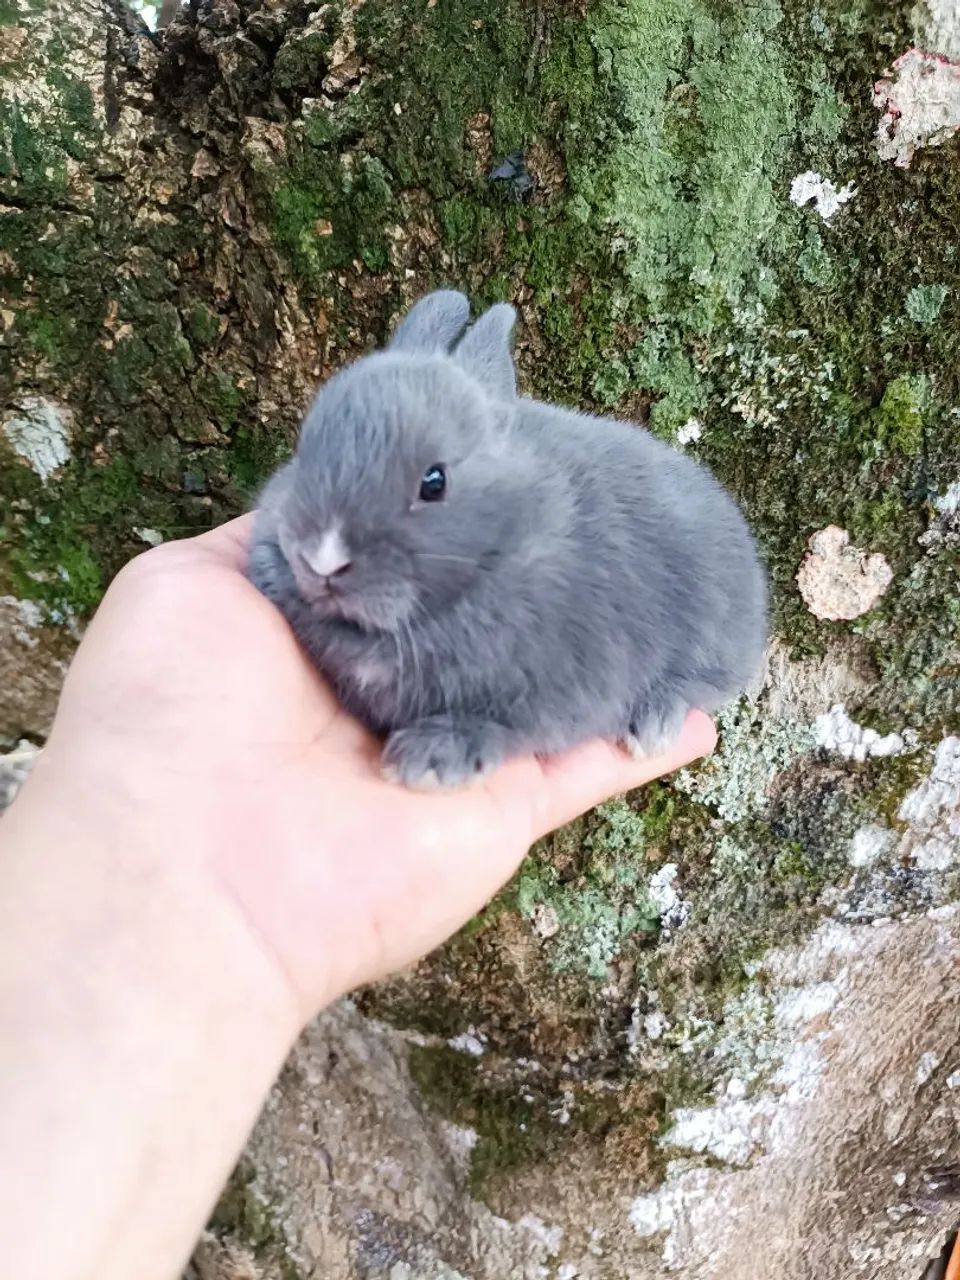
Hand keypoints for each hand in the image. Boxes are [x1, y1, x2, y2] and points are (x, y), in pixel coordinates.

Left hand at [39, 516, 715, 1018]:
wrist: (188, 867)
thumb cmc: (166, 712)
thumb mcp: (189, 586)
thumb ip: (269, 538)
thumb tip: (324, 502)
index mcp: (322, 637)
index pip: (406, 563)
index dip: (445, 510)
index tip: (500, 451)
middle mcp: (394, 690)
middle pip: (485, 621)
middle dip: (534, 572)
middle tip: (603, 504)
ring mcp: (452, 747)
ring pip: (549, 690)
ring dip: (605, 653)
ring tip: (671, 597)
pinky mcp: (498, 805)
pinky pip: (589, 769)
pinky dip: (647, 743)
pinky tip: (698, 708)